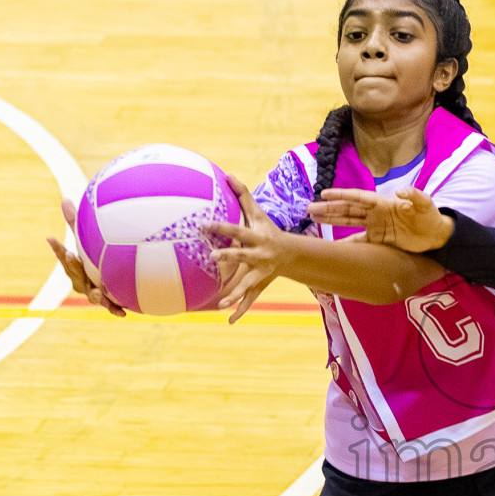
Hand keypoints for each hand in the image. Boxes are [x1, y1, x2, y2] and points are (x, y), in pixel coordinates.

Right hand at [46, 199, 125, 316]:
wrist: (120, 279)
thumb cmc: (100, 256)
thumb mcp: (89, 240)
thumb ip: (77, 224)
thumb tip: (64, 199)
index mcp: (77, 266)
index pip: (65, 256)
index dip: (58, 249)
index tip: (52, 238)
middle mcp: (84, 281)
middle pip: (75, 277)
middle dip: (72, 266)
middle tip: (71, 255)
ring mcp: (96, 293)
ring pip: (91, 295)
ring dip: (94, 292)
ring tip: (99, 291)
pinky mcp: (111, 302)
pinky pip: (112, 306)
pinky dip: (116, 309)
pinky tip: (123, 313)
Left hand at [209, 175, 283, 323]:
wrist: (291, 254)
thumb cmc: (268, 230)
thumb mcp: (258, 213)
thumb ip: (243, 195)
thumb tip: (228, 174)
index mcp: (257, 238)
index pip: (236, 230)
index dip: (221, 227)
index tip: (203, 224)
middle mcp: (259, 256)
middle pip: (242, 255)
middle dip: (229, 257)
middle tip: (212, 257)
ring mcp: (260, 273)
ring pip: (247, 284)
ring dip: (235, 294)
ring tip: (221, 303)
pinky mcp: (259, 285)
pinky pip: (249, 300)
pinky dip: (240, 311)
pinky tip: (229, 321)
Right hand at [307, 186, 453, 251]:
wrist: (437, 236)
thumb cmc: (431, 217)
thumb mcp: (426, 204)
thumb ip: (415, 196)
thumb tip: (402, 191)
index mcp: (383, 203)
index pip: (358, 198)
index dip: (341, 196)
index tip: (324, 195)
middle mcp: (376, 213)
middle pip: (348, 209)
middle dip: (329, 209)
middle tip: (309, 209)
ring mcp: (376, 226)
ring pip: (348, 222)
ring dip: (332, 221)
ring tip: (314, 219)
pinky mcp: (379, 239)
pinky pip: (358, 241)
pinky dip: (346, 244)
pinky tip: (332, 246)